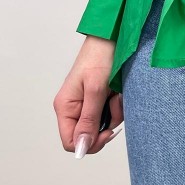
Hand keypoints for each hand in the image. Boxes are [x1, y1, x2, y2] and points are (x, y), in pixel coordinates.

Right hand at [54, 36, 123, 157]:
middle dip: (106, 124)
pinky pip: (111, 112)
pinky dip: (118, 104)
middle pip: (89, 135)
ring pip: (103, 124)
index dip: (89, 143)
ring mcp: (88, 104)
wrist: (113, 37)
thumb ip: (89, 119)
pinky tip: (119, 91)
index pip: (71, 141)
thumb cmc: (100, 57)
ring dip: (115, 111)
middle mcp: (74, 108)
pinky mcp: (100, 99)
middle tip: (114, 104)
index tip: (107, 132)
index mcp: (65, 107)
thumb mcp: (96, 89)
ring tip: (116, 92)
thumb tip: (81, 147)